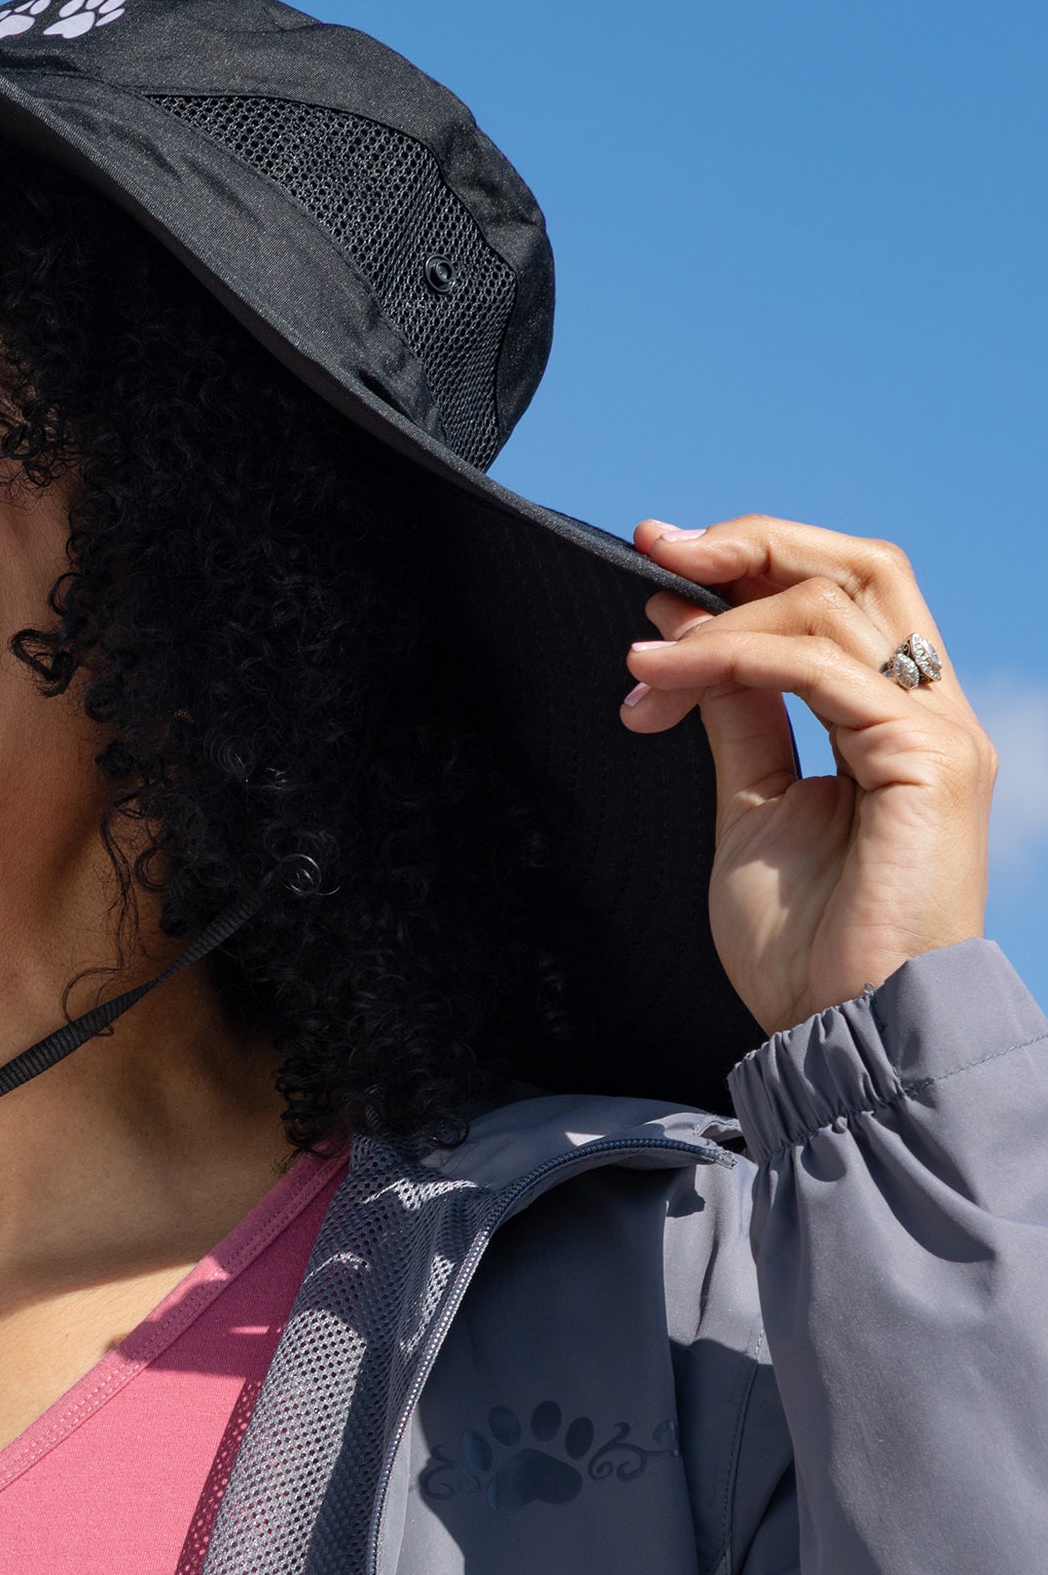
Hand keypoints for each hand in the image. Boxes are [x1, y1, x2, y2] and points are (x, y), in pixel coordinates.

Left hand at [622, 516, 994, 1035]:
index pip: (840, 590)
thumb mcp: (749, 801)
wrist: (839, 1031)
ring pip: (828, 608)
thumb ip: (732, 712)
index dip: (753, 556)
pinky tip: (663, 679)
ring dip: (714, 622)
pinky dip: (731, 660)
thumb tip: (680, 624)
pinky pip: (819, 672)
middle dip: (751, 543)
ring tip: (638, 666)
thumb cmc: (805, 943)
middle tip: (655, 547)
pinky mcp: (926, 762)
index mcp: (893, 716)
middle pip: (859, 566)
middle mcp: (926, 710)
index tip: (656, 554)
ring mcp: (934, 732)